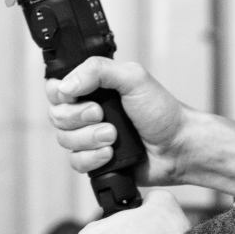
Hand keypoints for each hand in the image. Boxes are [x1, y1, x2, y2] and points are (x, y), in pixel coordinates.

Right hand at [46, 55, 188, 183]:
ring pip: (64, 140)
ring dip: (89, 138)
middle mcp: (88, 111)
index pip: (57, 88)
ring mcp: (90, 137)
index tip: (76, 95)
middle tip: (102, 114)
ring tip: (113, 136)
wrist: (178, 147)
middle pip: (56, 115)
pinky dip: (92, 158)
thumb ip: (97, 70)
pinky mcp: (95, 160)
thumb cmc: (162, 111)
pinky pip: (76, 162)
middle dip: (78, 117)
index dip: (60, 93)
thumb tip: (65, 85)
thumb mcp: (133, 78)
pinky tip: (110, 154)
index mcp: (94, 87)